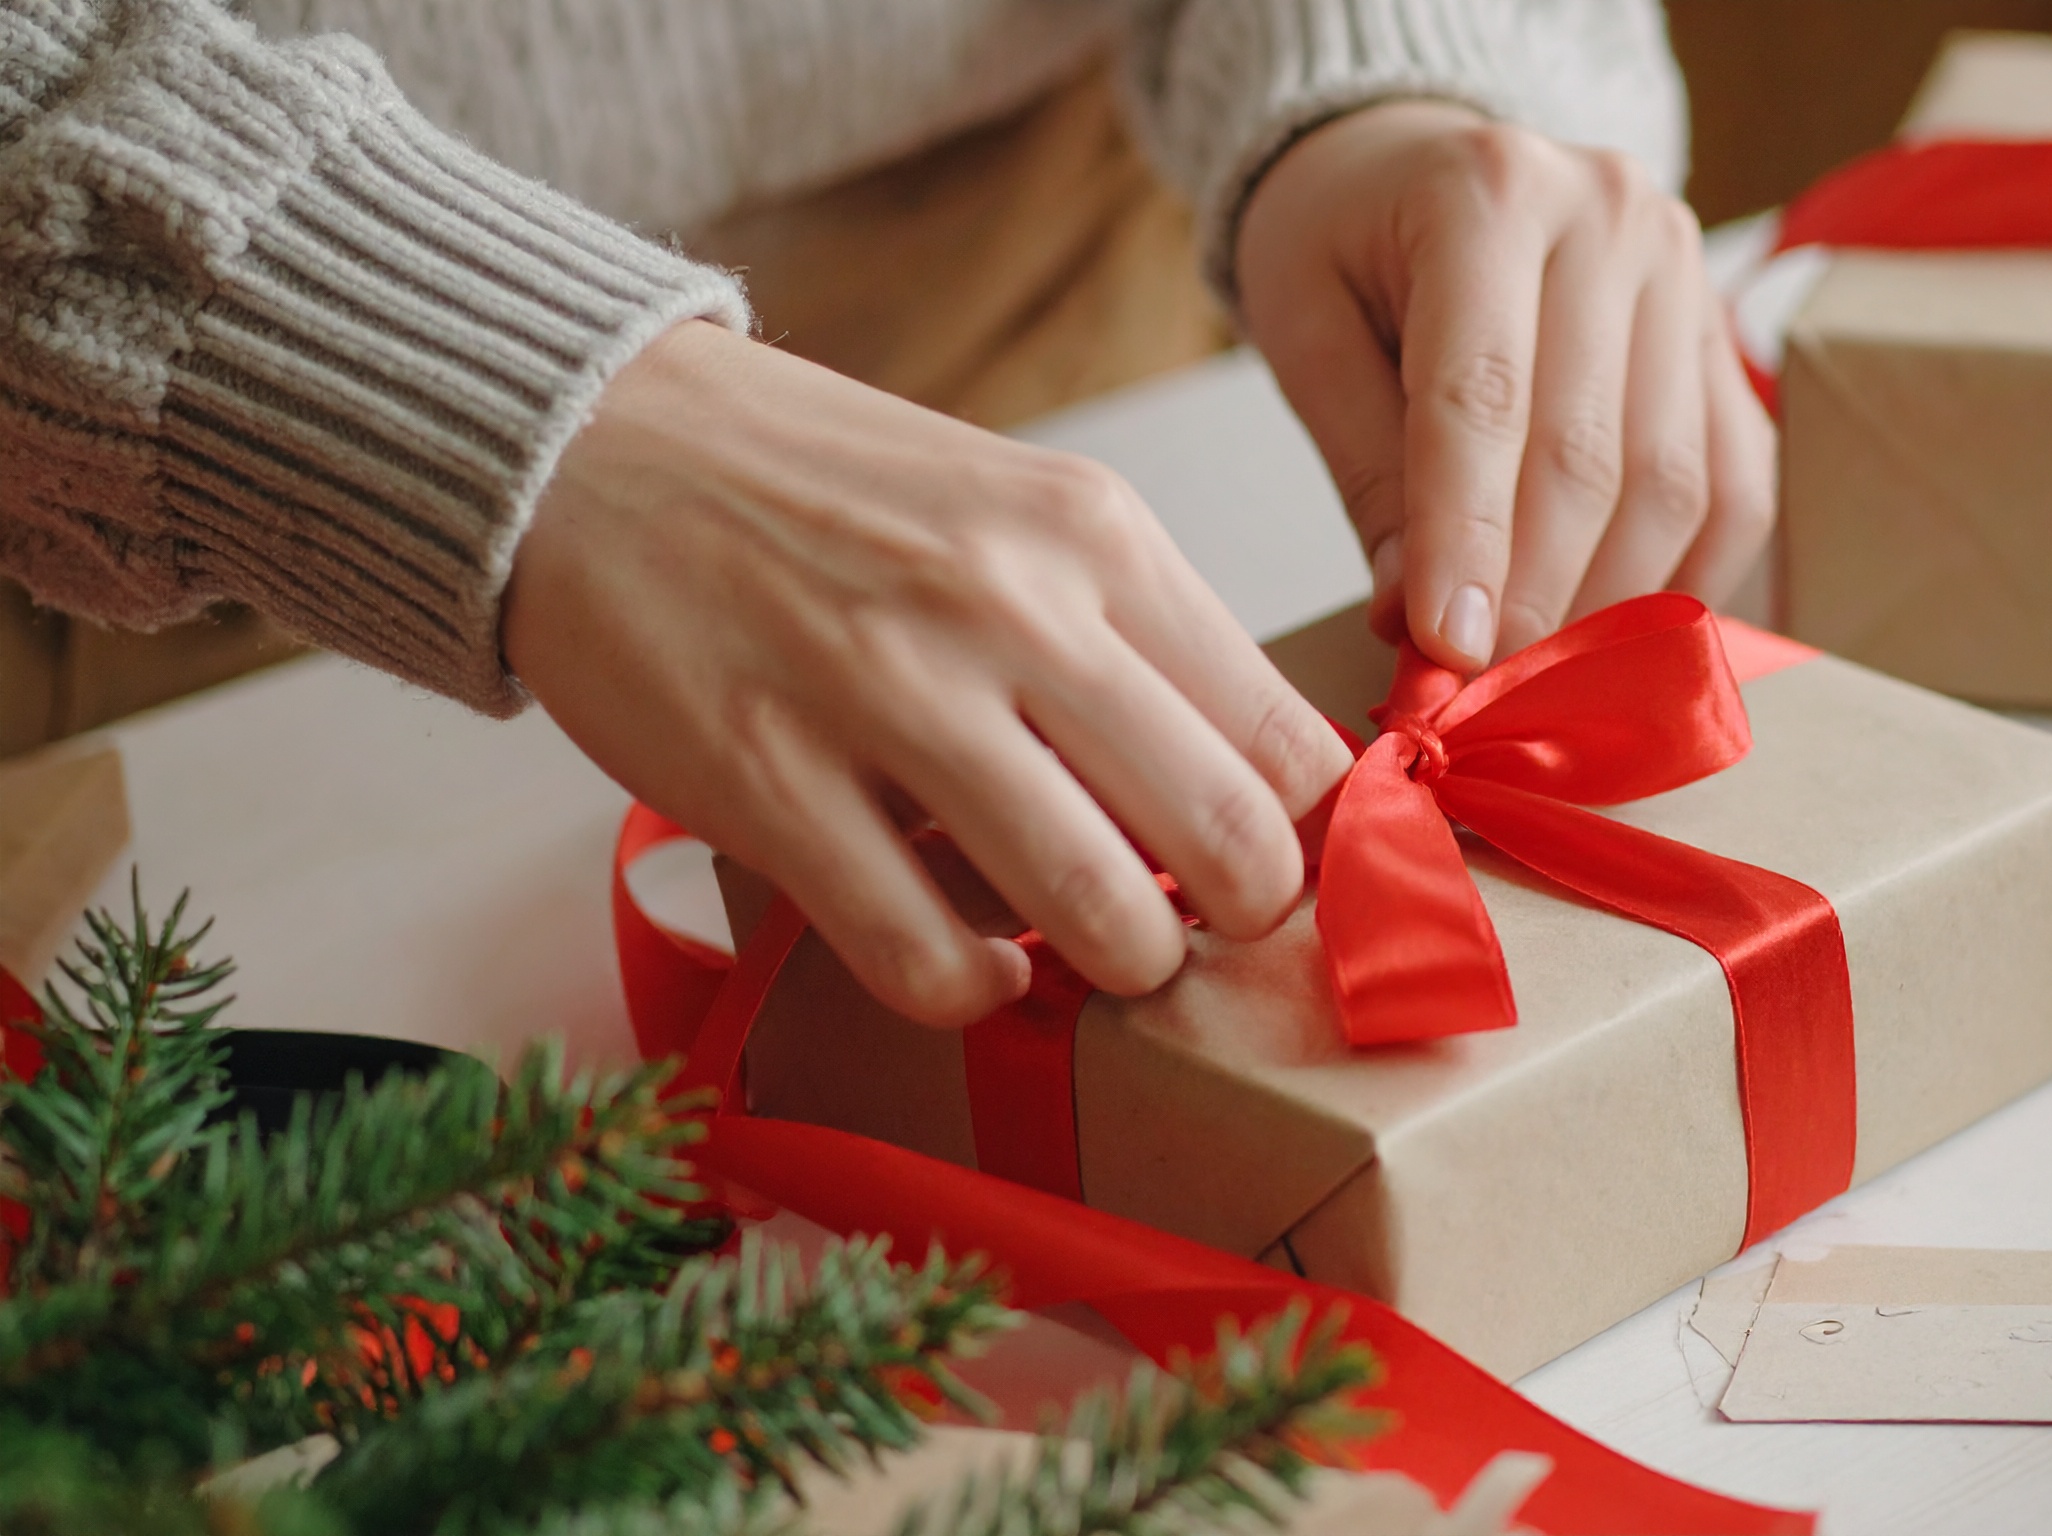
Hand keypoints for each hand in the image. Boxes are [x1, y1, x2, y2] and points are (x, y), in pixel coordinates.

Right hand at [506, 322, 1352, 1024]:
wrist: (595, 439)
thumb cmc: (825, 494)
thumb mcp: (1019, 511)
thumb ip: (1135, 638)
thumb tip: (1250, 799)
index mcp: (1097, 535)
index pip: (1290, 740)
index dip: (1304, 838)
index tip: (1269, 867)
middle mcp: (1011, 606)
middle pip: (1229, 838)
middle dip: (1242, 923)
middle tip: (1199, 931)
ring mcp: (885, 695)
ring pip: (1097, 915)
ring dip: (1115, 969)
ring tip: (1084, 952)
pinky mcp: (766, 781)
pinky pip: (925, 959)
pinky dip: (969, 990)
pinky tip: (965, 960)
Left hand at [1236, 101, 1776, 670]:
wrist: (1420, 161)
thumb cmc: (1347, 245)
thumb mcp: (1308, 329)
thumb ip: (1368, 469)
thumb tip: (1418, 619)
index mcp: (1487, 192)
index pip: (1483, 396)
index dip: (1466, 538)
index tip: (1448, 652)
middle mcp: (1610, 215)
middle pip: (1592, 450)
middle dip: (1537, 594)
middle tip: (1486, 693)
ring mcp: (1686, 271)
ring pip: (1675, 479)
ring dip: (1612, 603)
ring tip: (1541, 676)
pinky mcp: (1724, 334)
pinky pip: (1734, 483)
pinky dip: (1685, 577)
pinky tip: (1621, 636)